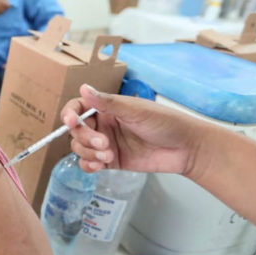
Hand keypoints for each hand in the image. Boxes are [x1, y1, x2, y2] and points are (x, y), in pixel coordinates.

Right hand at [61, 84, 198, 174]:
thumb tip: (83, 88)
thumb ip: (107, 102)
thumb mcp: (135, 110)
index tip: (70, 122)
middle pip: (77, 131)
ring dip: (88, 153)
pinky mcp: (111, 161)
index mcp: (107, 108)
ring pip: (80, 148)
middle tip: (104, 144)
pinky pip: (89, 163)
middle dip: (85, 138)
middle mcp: (103, 124)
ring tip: (108, 156)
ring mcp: (106, 144)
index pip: (78, 108)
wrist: (186, 148)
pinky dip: (88, 165)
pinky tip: (98, 166)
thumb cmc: (165, 122)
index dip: (69, 114)